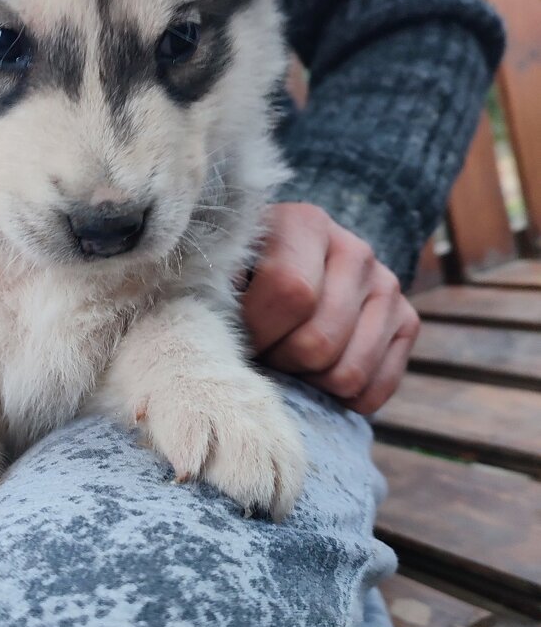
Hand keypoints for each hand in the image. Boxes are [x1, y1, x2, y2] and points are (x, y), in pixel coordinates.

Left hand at [242, 203, 419, 414]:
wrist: (286, 271)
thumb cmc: (244, 277)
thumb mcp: (224, 272)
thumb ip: (219, 297)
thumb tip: (222, 343)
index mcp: (306, 224)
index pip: (291, 292)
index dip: (259, 331)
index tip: (239, 336)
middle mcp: (356, 250)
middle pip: (318, 342)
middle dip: (282, 362)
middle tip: (266, 352)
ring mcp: (387, 286)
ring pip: (348, 374)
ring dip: (310, 382)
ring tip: (291, 360)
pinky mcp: (407, 321)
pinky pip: (375, 390)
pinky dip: (342, 401)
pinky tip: (320, 376)